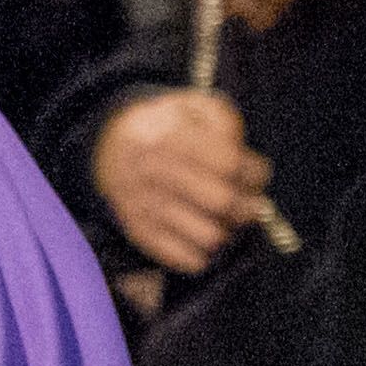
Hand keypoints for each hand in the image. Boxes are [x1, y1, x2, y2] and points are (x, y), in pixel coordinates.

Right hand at [93, 91, 269, 278]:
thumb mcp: (192, 106)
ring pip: (209, 236)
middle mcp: (153, 170)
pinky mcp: (138, 230)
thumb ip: (222, 120)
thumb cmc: (168, 127)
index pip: (228, 163)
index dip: (253, 173)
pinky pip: (185, 258)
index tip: (256, 174)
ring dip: (227, 231)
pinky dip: (203, 254)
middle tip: (248, 204)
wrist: (109, 147)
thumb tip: (238, 152)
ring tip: (224, 220)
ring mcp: (143, 203)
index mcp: (169, 135)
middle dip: (246, 207)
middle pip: (222, 202)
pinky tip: (203, 235)